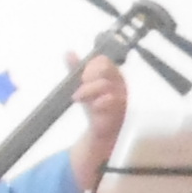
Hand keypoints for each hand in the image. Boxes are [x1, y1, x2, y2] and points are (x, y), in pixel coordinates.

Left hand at [68, 48, 130, 191]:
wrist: (104, 141)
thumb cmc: (98, 112)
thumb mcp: (85, 90)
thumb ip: (76, 71)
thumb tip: (68, 51)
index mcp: (114, 78)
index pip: (105, 61)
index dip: (91, 65)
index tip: (81, 75)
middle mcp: (121, 88)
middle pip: (108, 70)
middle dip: (90, 76)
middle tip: (79, 87)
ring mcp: (123, 103)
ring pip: (109, 86)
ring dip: (91, 90)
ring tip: (79, 98)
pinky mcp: (119, 118)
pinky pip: (113, 104)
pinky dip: (102, 102)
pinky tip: (93, 106)